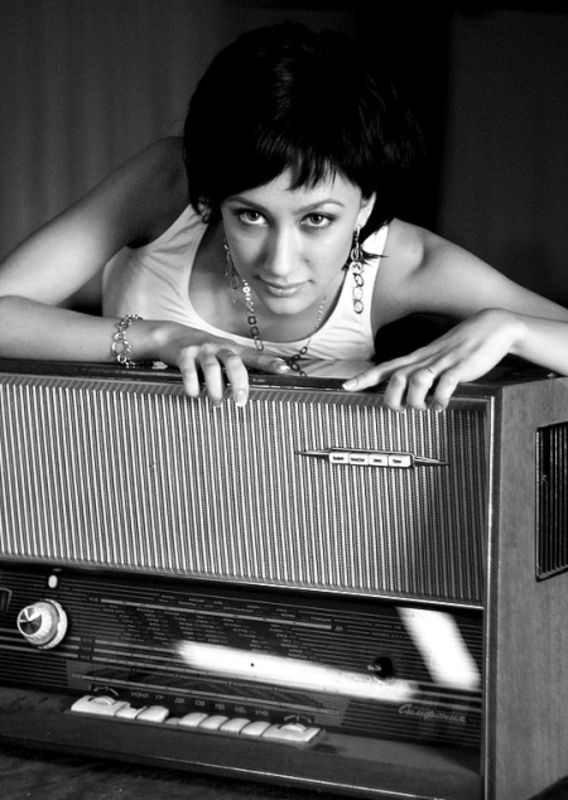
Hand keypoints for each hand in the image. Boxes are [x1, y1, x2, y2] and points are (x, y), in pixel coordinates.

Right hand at [152, 322, 291, 405]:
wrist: (171, 335)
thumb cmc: (202, 352)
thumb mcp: (221, 355)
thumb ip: (235, 369)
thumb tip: (250, 392)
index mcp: (232, 349)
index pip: (255, 356)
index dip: (270, 363)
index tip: (285, 370)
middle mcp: (219, 347)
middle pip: (234, 363)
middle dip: (239, 383)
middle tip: (240, 403)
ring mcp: (201, 350)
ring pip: (212, 368)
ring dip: (216, 389)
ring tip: (216, 404)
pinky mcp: (183, 354)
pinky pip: (189, 371)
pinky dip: (192, 385)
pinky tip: (194, 395)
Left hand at [343, 308, 525, 410]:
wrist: (494, 326)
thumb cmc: (463, 345)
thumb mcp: (437, 356)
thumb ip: (423, 371)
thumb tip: (409, 391)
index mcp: (418, 357)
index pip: (385, 367)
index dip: (364, 377)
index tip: (346, 386)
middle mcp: (426, 359)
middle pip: (396, 377)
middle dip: (391, 398)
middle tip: (399, 410)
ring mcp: (443, 362)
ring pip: (416, 380)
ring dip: (415, 401)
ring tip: (424, 408)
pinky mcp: (461, 367)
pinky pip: (445, 384)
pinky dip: (439, 399)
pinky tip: (440, 406)